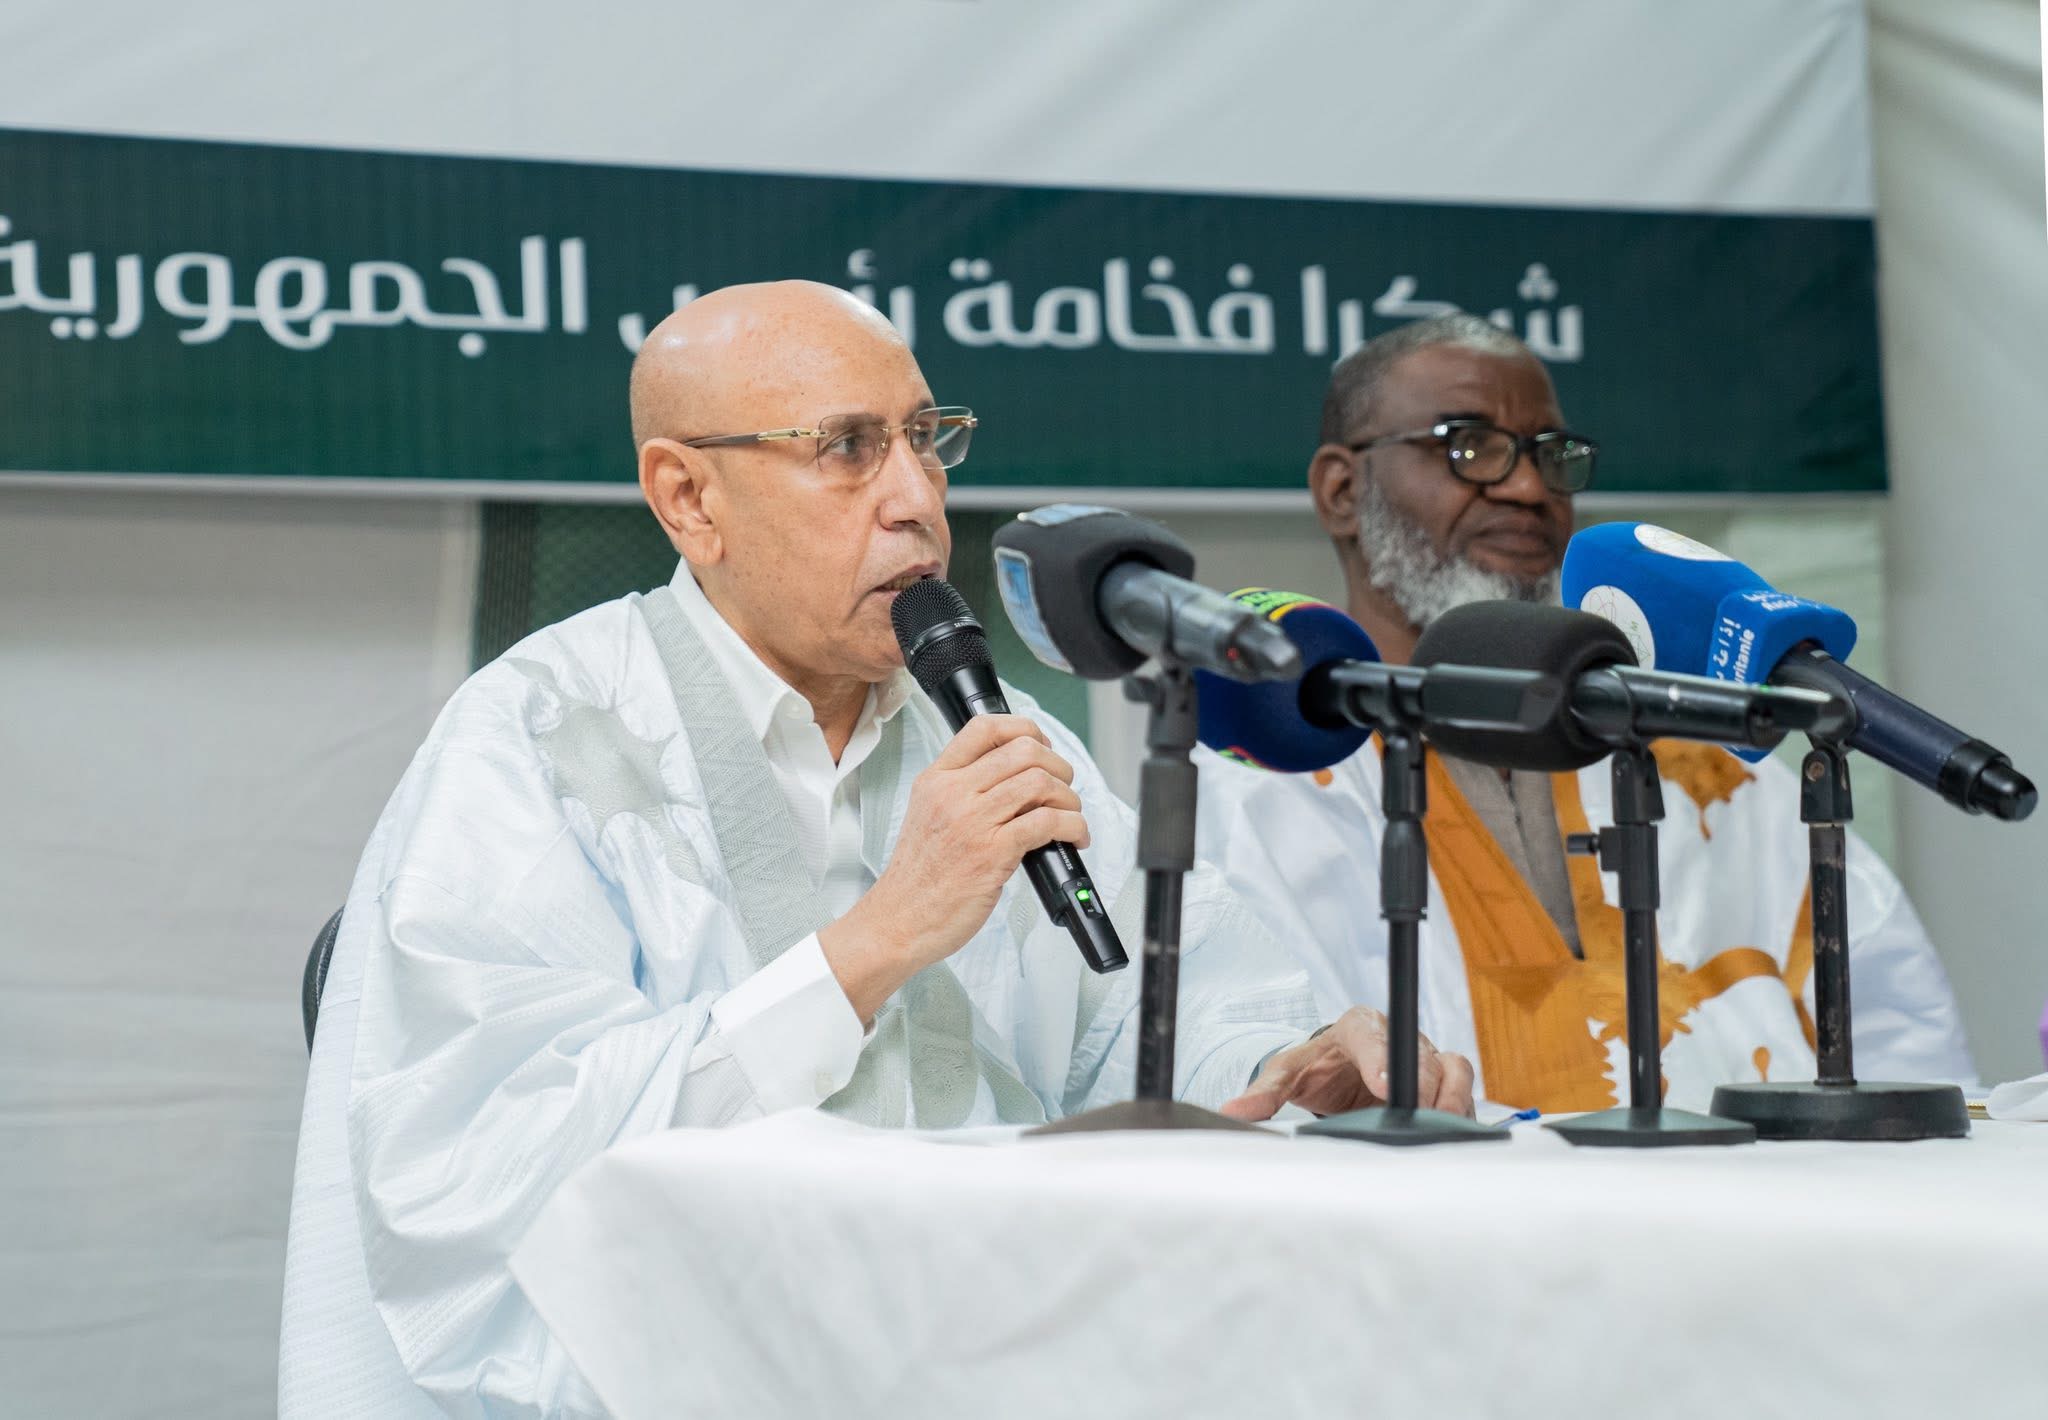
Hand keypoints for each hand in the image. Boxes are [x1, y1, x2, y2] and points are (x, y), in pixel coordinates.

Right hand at [821, 715, 1088, 1020]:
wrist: (899, 919)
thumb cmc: (918, 877)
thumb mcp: (927, 815)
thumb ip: (961, 791)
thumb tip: (1012, 778)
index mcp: (937, 779)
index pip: (984, 727)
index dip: (1024, 728)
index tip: (1041, 746)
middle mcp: (954, 793)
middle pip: (1023, 750)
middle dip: (1058, 765)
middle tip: (1064, 787)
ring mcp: (973, 821)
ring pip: (1040, 782)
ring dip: (1069, 798)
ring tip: (1070, 815)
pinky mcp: (992, 853)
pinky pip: (1048, 822)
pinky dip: (1073, 826)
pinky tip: (1073, 838)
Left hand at [1220, 1007, 1476, 1120]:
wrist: (1340, 1074)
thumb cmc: (1318, 1069)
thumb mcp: (1288, 1076)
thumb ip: (1264, 1092)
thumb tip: (1233, 1110)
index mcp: (1358, 1027)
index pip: (1372, 1034)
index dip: (1380, 1056)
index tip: (1382, 1084)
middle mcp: (1398, 1035)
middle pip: (1419, 1052)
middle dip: (1420, 1082)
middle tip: (1416, 1112)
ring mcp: (1427, 1058)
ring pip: (1453, 1068)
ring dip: (1450, 1097)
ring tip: (1441, 1125)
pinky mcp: (1445, 1083)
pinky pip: (1464, 1093)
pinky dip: (1461, 1113)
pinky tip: (1453, 1134)